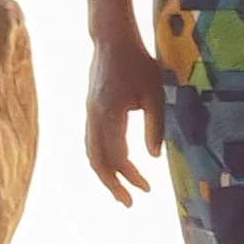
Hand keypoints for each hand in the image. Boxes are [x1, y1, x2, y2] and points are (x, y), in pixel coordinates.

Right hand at [84, 27, 164, 204]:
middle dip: (112, 184)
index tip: (147, 189)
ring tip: (121, 190)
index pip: (117, 156)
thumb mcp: (154, 94)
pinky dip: (101, 159)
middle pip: (97, 160)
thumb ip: (154, 125)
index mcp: (109, 114)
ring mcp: (89, 114)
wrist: (111, 40)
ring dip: (105, 174)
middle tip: (129, 203)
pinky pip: (91, 142)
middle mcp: (93, 117)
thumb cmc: (138, 63)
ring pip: (91, 152)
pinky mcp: (90, 110)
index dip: (131, 176)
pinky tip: (115, 166)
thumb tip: (153, 156)